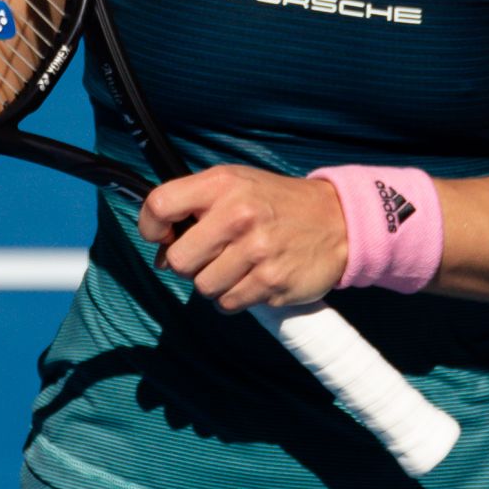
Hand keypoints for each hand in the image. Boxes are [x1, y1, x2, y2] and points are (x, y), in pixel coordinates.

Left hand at [137, 165, 348, 311]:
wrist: (338, 220)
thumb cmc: (276, 203)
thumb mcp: (235, 185)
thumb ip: (194, 207)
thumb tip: (161, 253)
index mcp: (222, 185)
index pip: (159, 206)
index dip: (150, 227)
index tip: (162, 236)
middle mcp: (238, 215)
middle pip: (178, 261)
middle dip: (190, 263)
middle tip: (211, 254)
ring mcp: (257, 251)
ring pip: (203, 288)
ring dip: (215, 283)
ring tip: (238, 265)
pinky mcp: (272, 282)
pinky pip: (229, 304)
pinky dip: (235, 297)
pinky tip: (253, 278)